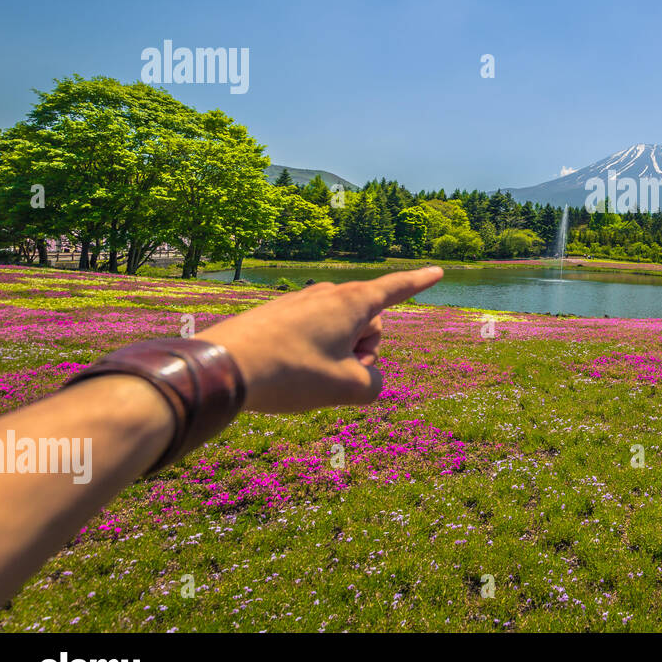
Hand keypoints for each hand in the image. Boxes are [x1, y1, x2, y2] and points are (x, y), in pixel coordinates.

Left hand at [197, 267, 442, 412]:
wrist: (223, 368)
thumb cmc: (292, 373)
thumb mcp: (348, 388)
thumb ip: (373, 384)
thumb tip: (364, 379)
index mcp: (353, 302)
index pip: (397, 289)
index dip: (420, 283)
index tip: (438, 272)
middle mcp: (328, 294)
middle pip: (368, 323)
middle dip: (365, 351)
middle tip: (338, 376)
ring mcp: (300, 302)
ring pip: (339, 331)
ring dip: (338, 356)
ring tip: (307, 377)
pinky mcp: (278, 315)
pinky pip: (312, 334)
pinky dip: (311, 355)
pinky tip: (286, 373)